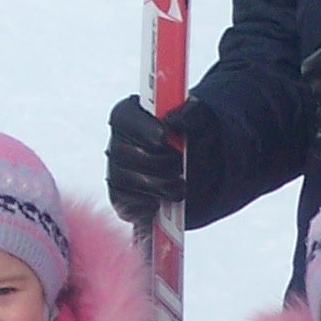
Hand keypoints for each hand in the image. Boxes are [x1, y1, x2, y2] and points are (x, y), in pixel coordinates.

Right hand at [106, 94, 210, 224]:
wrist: (203, 166)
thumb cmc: (196, 136)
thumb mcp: (201, 120)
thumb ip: (191, 114)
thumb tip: (173, 120)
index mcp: (133, 115)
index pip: (123, 117)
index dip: (140, 128)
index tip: (163, 137)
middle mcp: (119, 141)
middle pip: (121, 151)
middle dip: (154, 161)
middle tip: (179, 165)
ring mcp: (117, 170)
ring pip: (123, 179)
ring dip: (156, 185)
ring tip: (179, 186)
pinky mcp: (121, 197)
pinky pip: (123, 204)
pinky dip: (144, 206)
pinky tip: (163, 203)